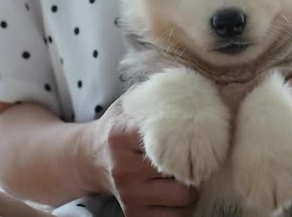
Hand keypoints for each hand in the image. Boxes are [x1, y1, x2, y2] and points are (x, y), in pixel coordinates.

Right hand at [84, 97, 197, 216]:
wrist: (90, 157)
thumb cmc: (121, 126)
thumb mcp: (133, 103)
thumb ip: (160, 94)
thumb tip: (195, 86)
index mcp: (122, 134)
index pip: (166, 137)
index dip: (189, 136)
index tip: (201, 132)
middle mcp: (124, 168)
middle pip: (182, 171)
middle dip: (197, 163)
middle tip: (201, 154)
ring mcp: (129, 195)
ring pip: (184, 197)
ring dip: (193, 186)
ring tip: (189, 171)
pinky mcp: (134, 215)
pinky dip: (184, 206)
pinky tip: (179, 190)